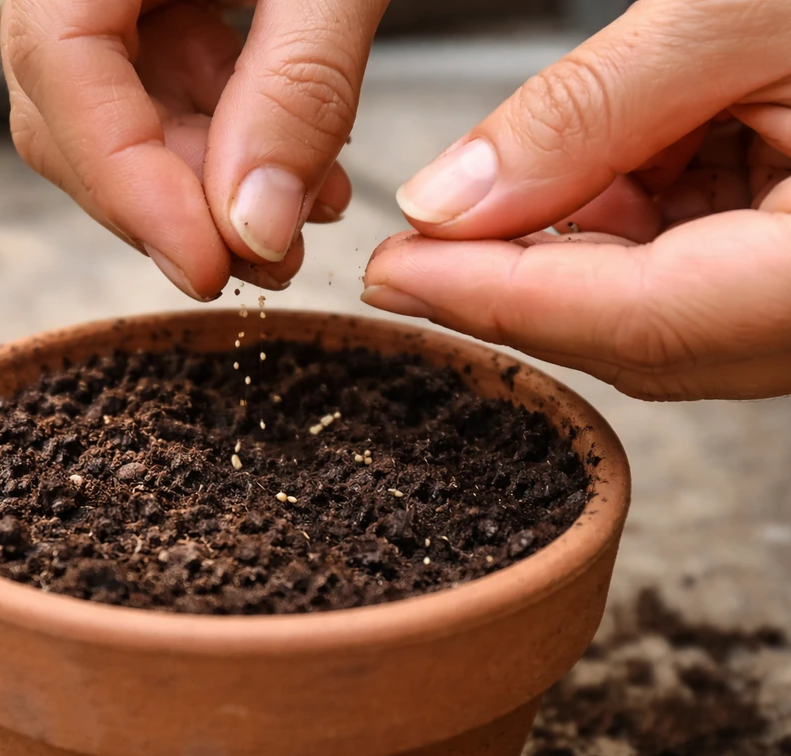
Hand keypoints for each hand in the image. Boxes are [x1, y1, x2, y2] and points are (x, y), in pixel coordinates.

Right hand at [2, 0, 385, 299]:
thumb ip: (297, 87)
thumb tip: (253, 229)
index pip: (57, 64)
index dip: (126, 184)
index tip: (207, 268)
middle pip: (72, 106)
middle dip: (169, 201)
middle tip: (260, 261)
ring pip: (120, 110)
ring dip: (208, 183)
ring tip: (305, 214)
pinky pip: (164, 81)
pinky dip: (229, 138)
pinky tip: (300, 166)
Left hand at [363, 0, 790, 400]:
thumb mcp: (745, 10)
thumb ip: (587, 114)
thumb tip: (448, 201)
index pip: (640, 319)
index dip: (499, 301)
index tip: (395, 273)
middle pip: (641, 339)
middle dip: (516, 288)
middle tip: (416, 248)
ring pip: (658, 318)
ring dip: (570, 256)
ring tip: (529, 179)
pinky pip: (694, 282)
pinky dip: (624, 234)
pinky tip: (602, 174)